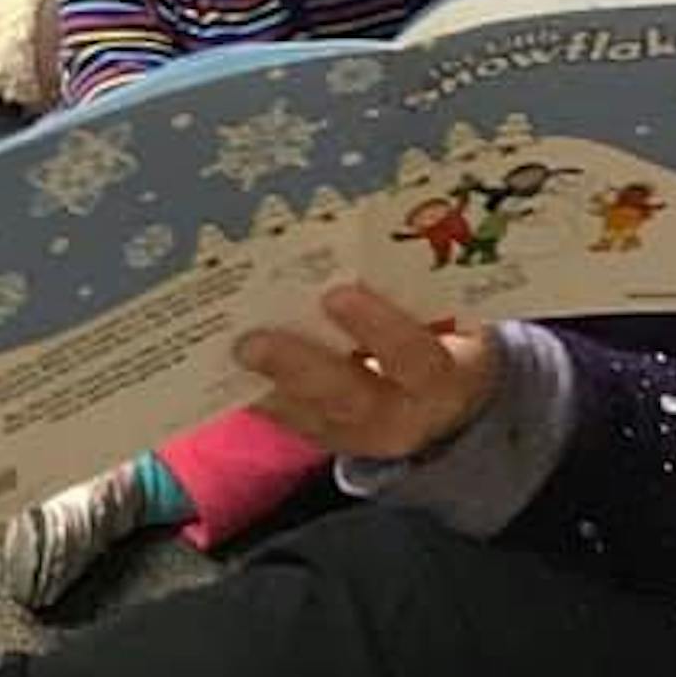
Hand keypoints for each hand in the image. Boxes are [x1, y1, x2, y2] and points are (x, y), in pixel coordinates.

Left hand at [234, 283, 498, 466]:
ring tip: (230, 348)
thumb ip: (418, 293)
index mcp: (446, 378)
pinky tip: (223, 369)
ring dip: (266, 382)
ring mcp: (363, 437)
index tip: (337, 294)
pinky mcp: (330, 440)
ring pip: (312, 416)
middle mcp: (405, 416)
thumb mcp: (452, 319)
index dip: (378, 327)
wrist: (449, 406)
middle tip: (253, 340)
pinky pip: (290, 422)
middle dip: (299, 366)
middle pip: (351, 398)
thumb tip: (359, 236)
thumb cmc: (444, 338)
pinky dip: (257, 396)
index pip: (415, 358)